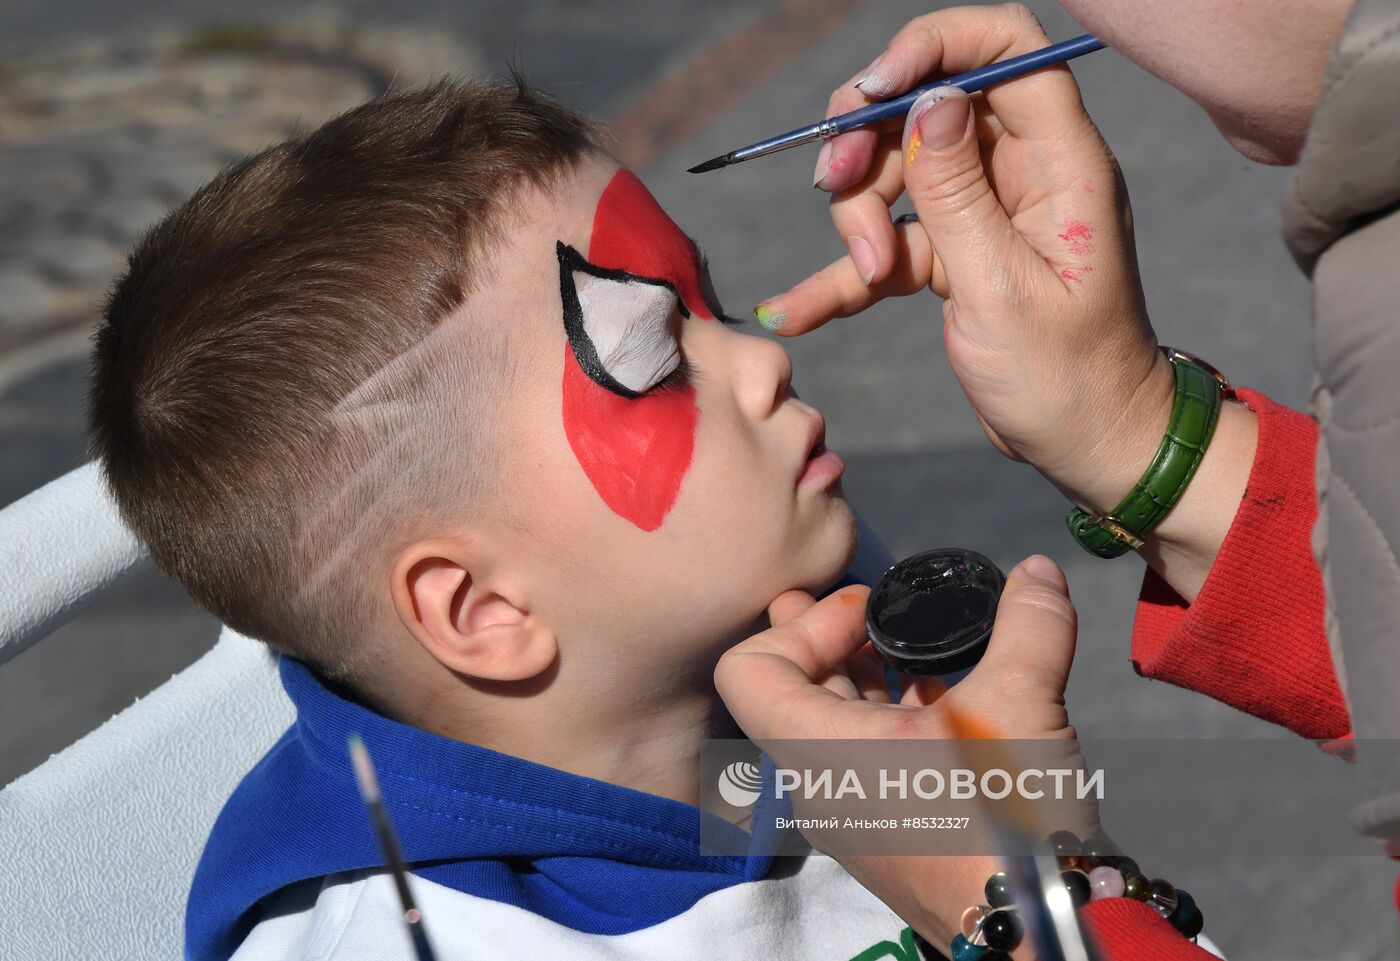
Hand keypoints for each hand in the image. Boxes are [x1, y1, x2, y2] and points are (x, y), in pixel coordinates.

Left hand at [714, 555, 1082, 949]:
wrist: (1040, 934)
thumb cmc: (1004, 821)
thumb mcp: (1021, 706)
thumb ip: (1028, 624)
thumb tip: (1038, 569)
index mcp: (815, 749)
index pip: (747, 669)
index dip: (797, 624)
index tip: (868, 609)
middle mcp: (820, 782)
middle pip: (792, 689)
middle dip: (833, 637)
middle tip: (878, 607)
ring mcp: (853, 812)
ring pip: (837, 724)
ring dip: (872, 676)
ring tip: (921, 646)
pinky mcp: (893, 829)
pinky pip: (873, 757)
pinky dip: (899, 717)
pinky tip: (956, 697)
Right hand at [758, 3, 1172, 516]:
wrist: (1088, 446)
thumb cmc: (1066, 377)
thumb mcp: (1001, 287)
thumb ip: (958, 193)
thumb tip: (933, 99)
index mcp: (1059, 160)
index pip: (1004, 48)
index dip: (932, 47)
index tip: (870, 92)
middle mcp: (1022, 170)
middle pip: (928, 107)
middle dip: (870, 142)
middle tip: (833, 187)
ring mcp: (986, 213)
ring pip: (897, 173)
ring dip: (858, 218)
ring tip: (863, 279)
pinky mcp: (956, 256)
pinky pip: (889, 243)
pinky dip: (844, 275)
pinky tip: (794, 312)